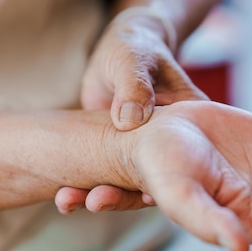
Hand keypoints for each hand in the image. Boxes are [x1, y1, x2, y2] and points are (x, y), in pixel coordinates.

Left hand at [55, 9, 206, 213]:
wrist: (118, 51)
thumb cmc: (133, 49)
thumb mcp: (134, 61)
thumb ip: (134, 87)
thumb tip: (129, 121)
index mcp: (188, 124)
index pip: (188, 162)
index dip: (169, 182)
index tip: (144, 197)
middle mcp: (170, 146)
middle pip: (155, 180)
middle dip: (126, 196)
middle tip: (96, 201)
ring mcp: (142, 153)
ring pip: (128, 184)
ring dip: (101, 196)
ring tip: (68, 201)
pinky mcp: (118, 156)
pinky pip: (106, 177)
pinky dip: (85, 188)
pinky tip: (63, 197)